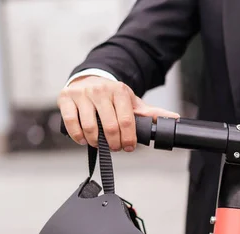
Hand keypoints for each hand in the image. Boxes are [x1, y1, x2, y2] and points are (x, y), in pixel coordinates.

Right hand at [57, 76, 179, 150]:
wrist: (88, 79)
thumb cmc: (111, 95)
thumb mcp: (131, 101)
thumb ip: (150, 112)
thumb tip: (174, 118)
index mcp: (119, 91)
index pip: (126, 121)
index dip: (128, 139)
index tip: (129, 147)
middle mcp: (99, 90)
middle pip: (109, 126)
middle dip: (114, 143)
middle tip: (116, 148)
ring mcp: (81, 94)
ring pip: (89, 126)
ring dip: (96, 142)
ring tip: (100, 145)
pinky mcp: (65, 98)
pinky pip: (70, 122)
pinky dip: (77, 136)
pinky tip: (84, 140)